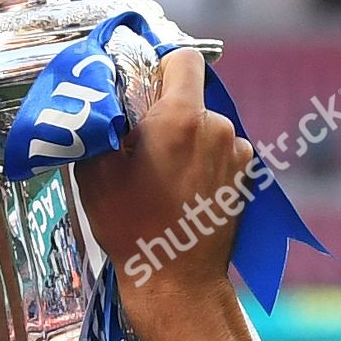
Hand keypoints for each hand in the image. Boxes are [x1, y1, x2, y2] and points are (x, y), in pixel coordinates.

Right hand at [74, 50, 253, 320]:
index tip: (140, 95)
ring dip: (186, 141)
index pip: (182, 58)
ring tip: (162, 180)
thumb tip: (102, 97)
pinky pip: (221, 152)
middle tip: (140, 150)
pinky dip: (204, 163)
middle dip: (167, 114)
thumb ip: (100, 123)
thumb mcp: (94, 172)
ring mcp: (237, 152)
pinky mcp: (246, 177)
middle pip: (191, 96)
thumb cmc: (131, 227)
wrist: (175, 282)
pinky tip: (184, 193)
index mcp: (180, 117)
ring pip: (206, 126)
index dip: (159, 69)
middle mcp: (216, 126)